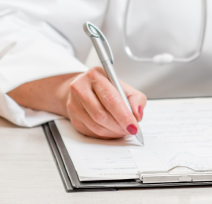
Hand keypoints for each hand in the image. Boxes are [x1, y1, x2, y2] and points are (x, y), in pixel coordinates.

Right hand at [20, 68, 144, 138]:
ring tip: (123, 129)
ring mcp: (74, 105)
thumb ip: (136, 98)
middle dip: (119, 126)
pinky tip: (112, 130)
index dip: (124, 115)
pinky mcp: (73, 118)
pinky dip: (106, 135)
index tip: (134, 126)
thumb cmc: (105, 87)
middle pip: (101, 114)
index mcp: (95, 76)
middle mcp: (80, 88)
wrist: (83, 88)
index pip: (110, 99)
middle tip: (130, 129)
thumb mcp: (123, 86)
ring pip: (96, 126)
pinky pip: (92, 132)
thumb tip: (137, 114)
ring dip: (113, 132)